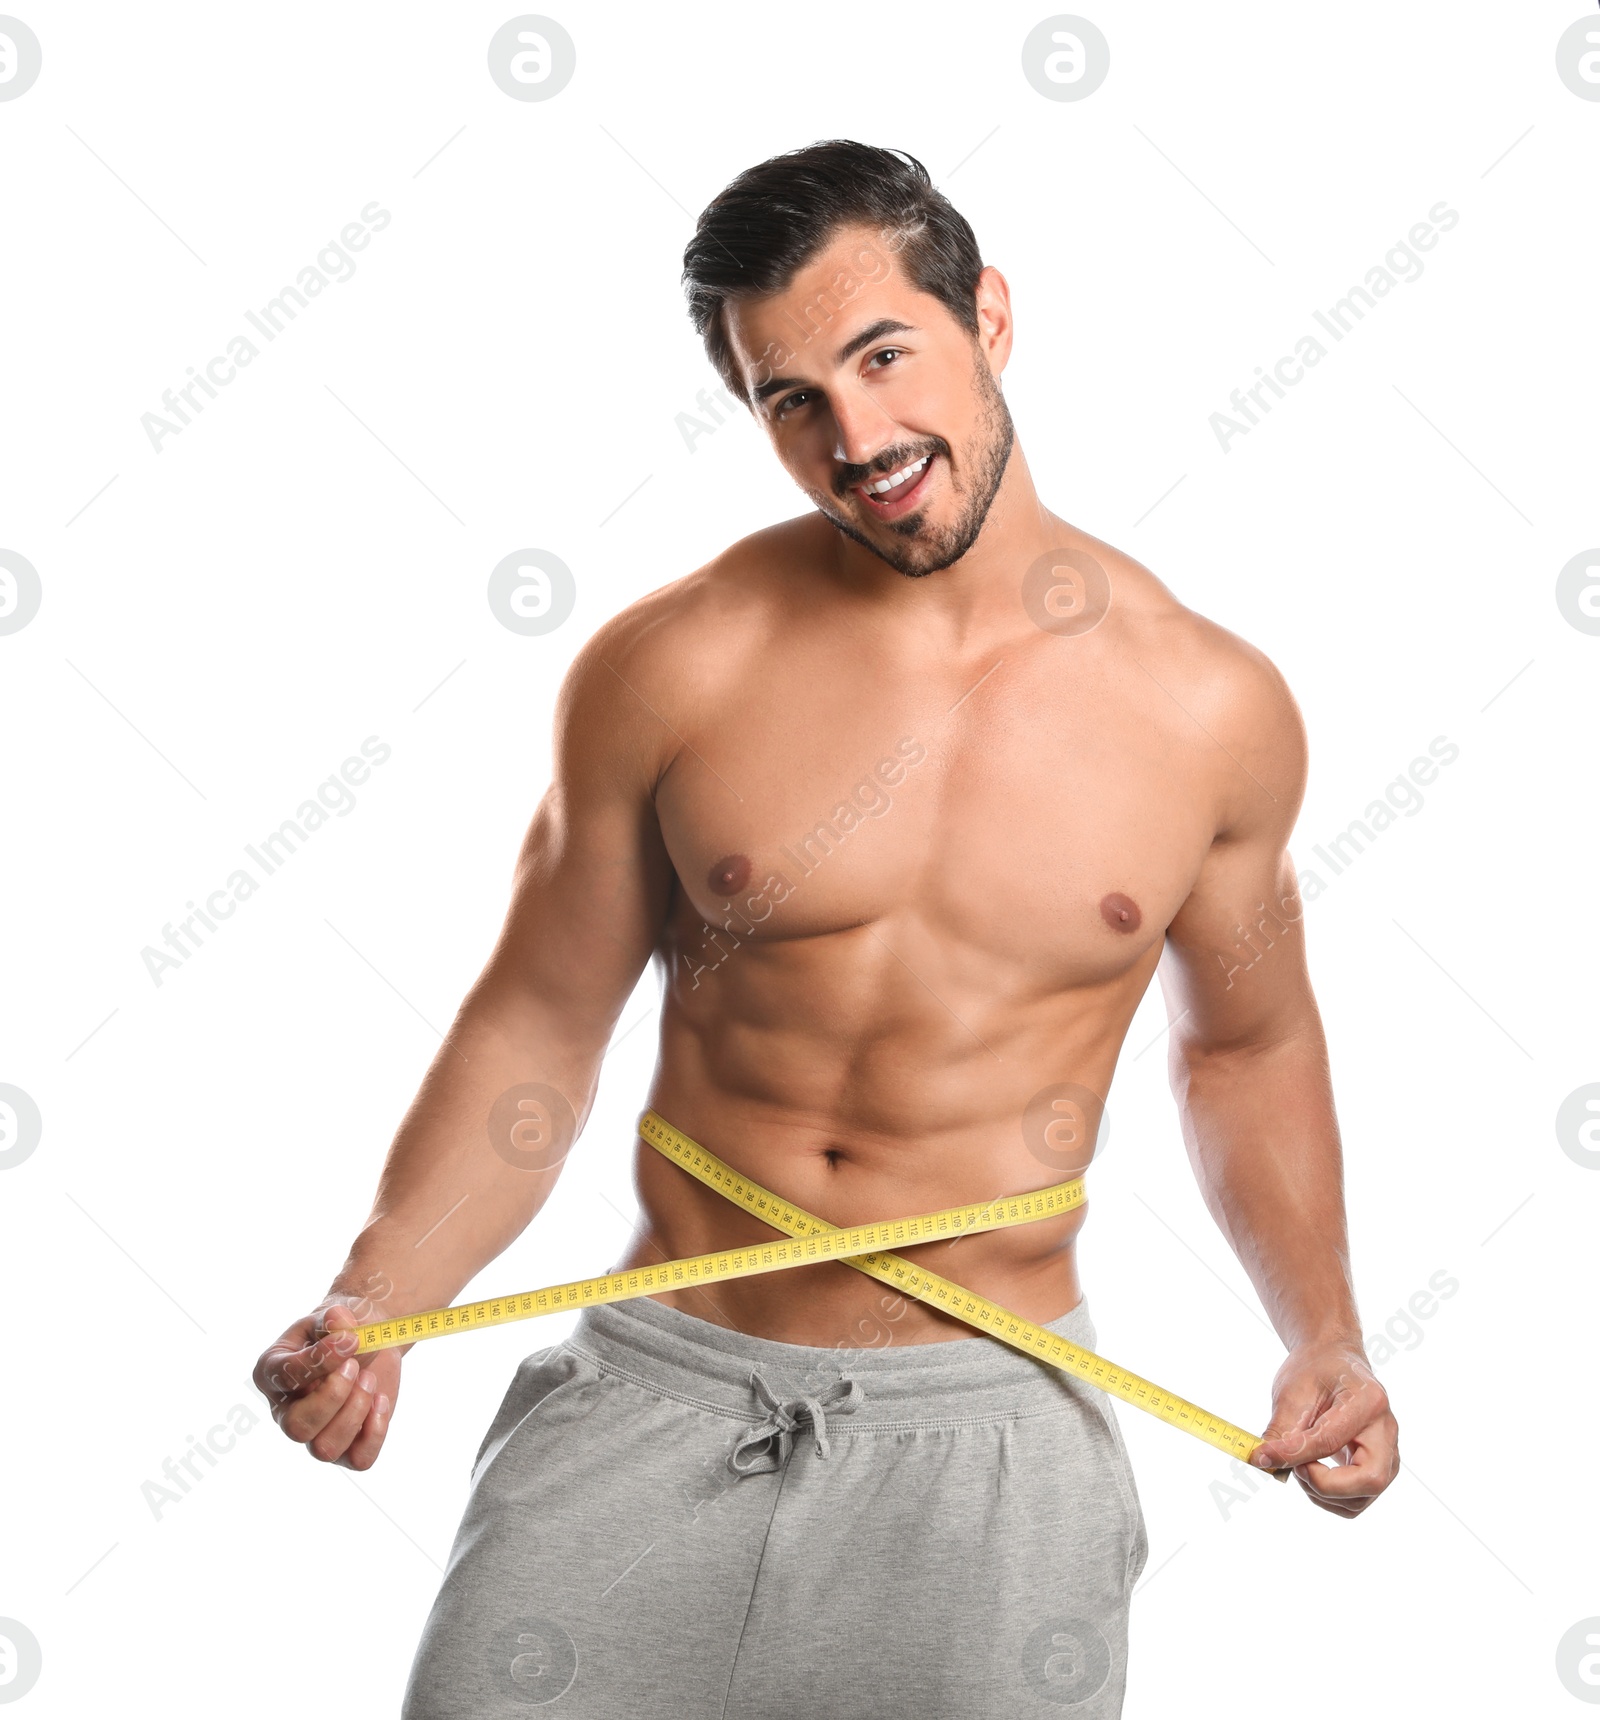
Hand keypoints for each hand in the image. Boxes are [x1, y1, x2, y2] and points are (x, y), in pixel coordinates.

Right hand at [253, 1300, 400, 1470]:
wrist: (366, 1337)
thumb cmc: (341, 1327)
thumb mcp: (335, 1314)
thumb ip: (335, 1319)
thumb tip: (343, 1329)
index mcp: (273, 1372)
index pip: (284, 1377)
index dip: (320, 1361)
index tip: (351, 1339)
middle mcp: (287, 1409)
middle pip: (296, 1428)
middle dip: (333, 1397)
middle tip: (355, 1366)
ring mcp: (316, 1431)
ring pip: (324, 1449)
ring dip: (355, 1411)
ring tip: (368, 1378)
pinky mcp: (348, 1444)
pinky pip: (358, 1459)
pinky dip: (375, 1433)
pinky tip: (381, 1400)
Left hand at [1248, 1338, 1397, 1516]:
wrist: (1334, 1362)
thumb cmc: (1315, 1371)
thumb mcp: (1294, 1391)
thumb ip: (1282, 1429)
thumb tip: (1262, 1461)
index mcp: (1368, 1402)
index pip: (1330, 1440)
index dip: (1294, 1453)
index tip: (1262, 1456)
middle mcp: (1387, 1432)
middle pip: (1369, 1480)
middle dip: (1324, 1485)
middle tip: (1294, 1466)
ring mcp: (1389, 1455)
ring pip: (1361, 1499)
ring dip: (1321, 1494)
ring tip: (1298, 1463)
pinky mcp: (1380, 1470)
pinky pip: (1356, 1501)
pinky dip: (1328, 1498)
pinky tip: (1310, 1471)